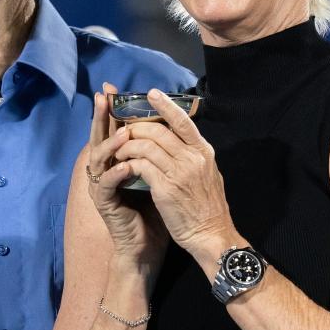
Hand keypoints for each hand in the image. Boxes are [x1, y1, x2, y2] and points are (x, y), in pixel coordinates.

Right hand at [85, 84, 168, 270]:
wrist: (147, 245)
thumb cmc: (154, 209)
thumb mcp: (157, 174)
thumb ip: (156, 152)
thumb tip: (169, 123)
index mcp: (117, 160)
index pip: (112, 129)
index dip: (111, 109)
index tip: (111, 88)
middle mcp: (104, 170)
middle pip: (99, 137)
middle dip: (100, 116)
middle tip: (102, 97)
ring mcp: (102, 186)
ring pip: (99, 158)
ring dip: (111, 143)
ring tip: (124, 133)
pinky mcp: (104, 203)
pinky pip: (107, 184)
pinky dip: (116, 173)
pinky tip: (125, 166)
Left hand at [113, 88, 239, 271]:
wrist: (212, 235)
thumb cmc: (208, 207)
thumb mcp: (208, 174)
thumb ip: (194, 155)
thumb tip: (178, 140)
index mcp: (204, 151)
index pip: (183, 120)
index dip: (166, 105)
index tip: (151, 93)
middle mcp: (193, 157)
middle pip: (158, 130)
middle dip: (136, 127)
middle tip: (123, 130)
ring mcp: (179, 172)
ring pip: (145, 145)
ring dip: (127, 146)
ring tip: (118, 151)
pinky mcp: (165, 188)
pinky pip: (140, 166)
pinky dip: (128, 163)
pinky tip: (123, 167)